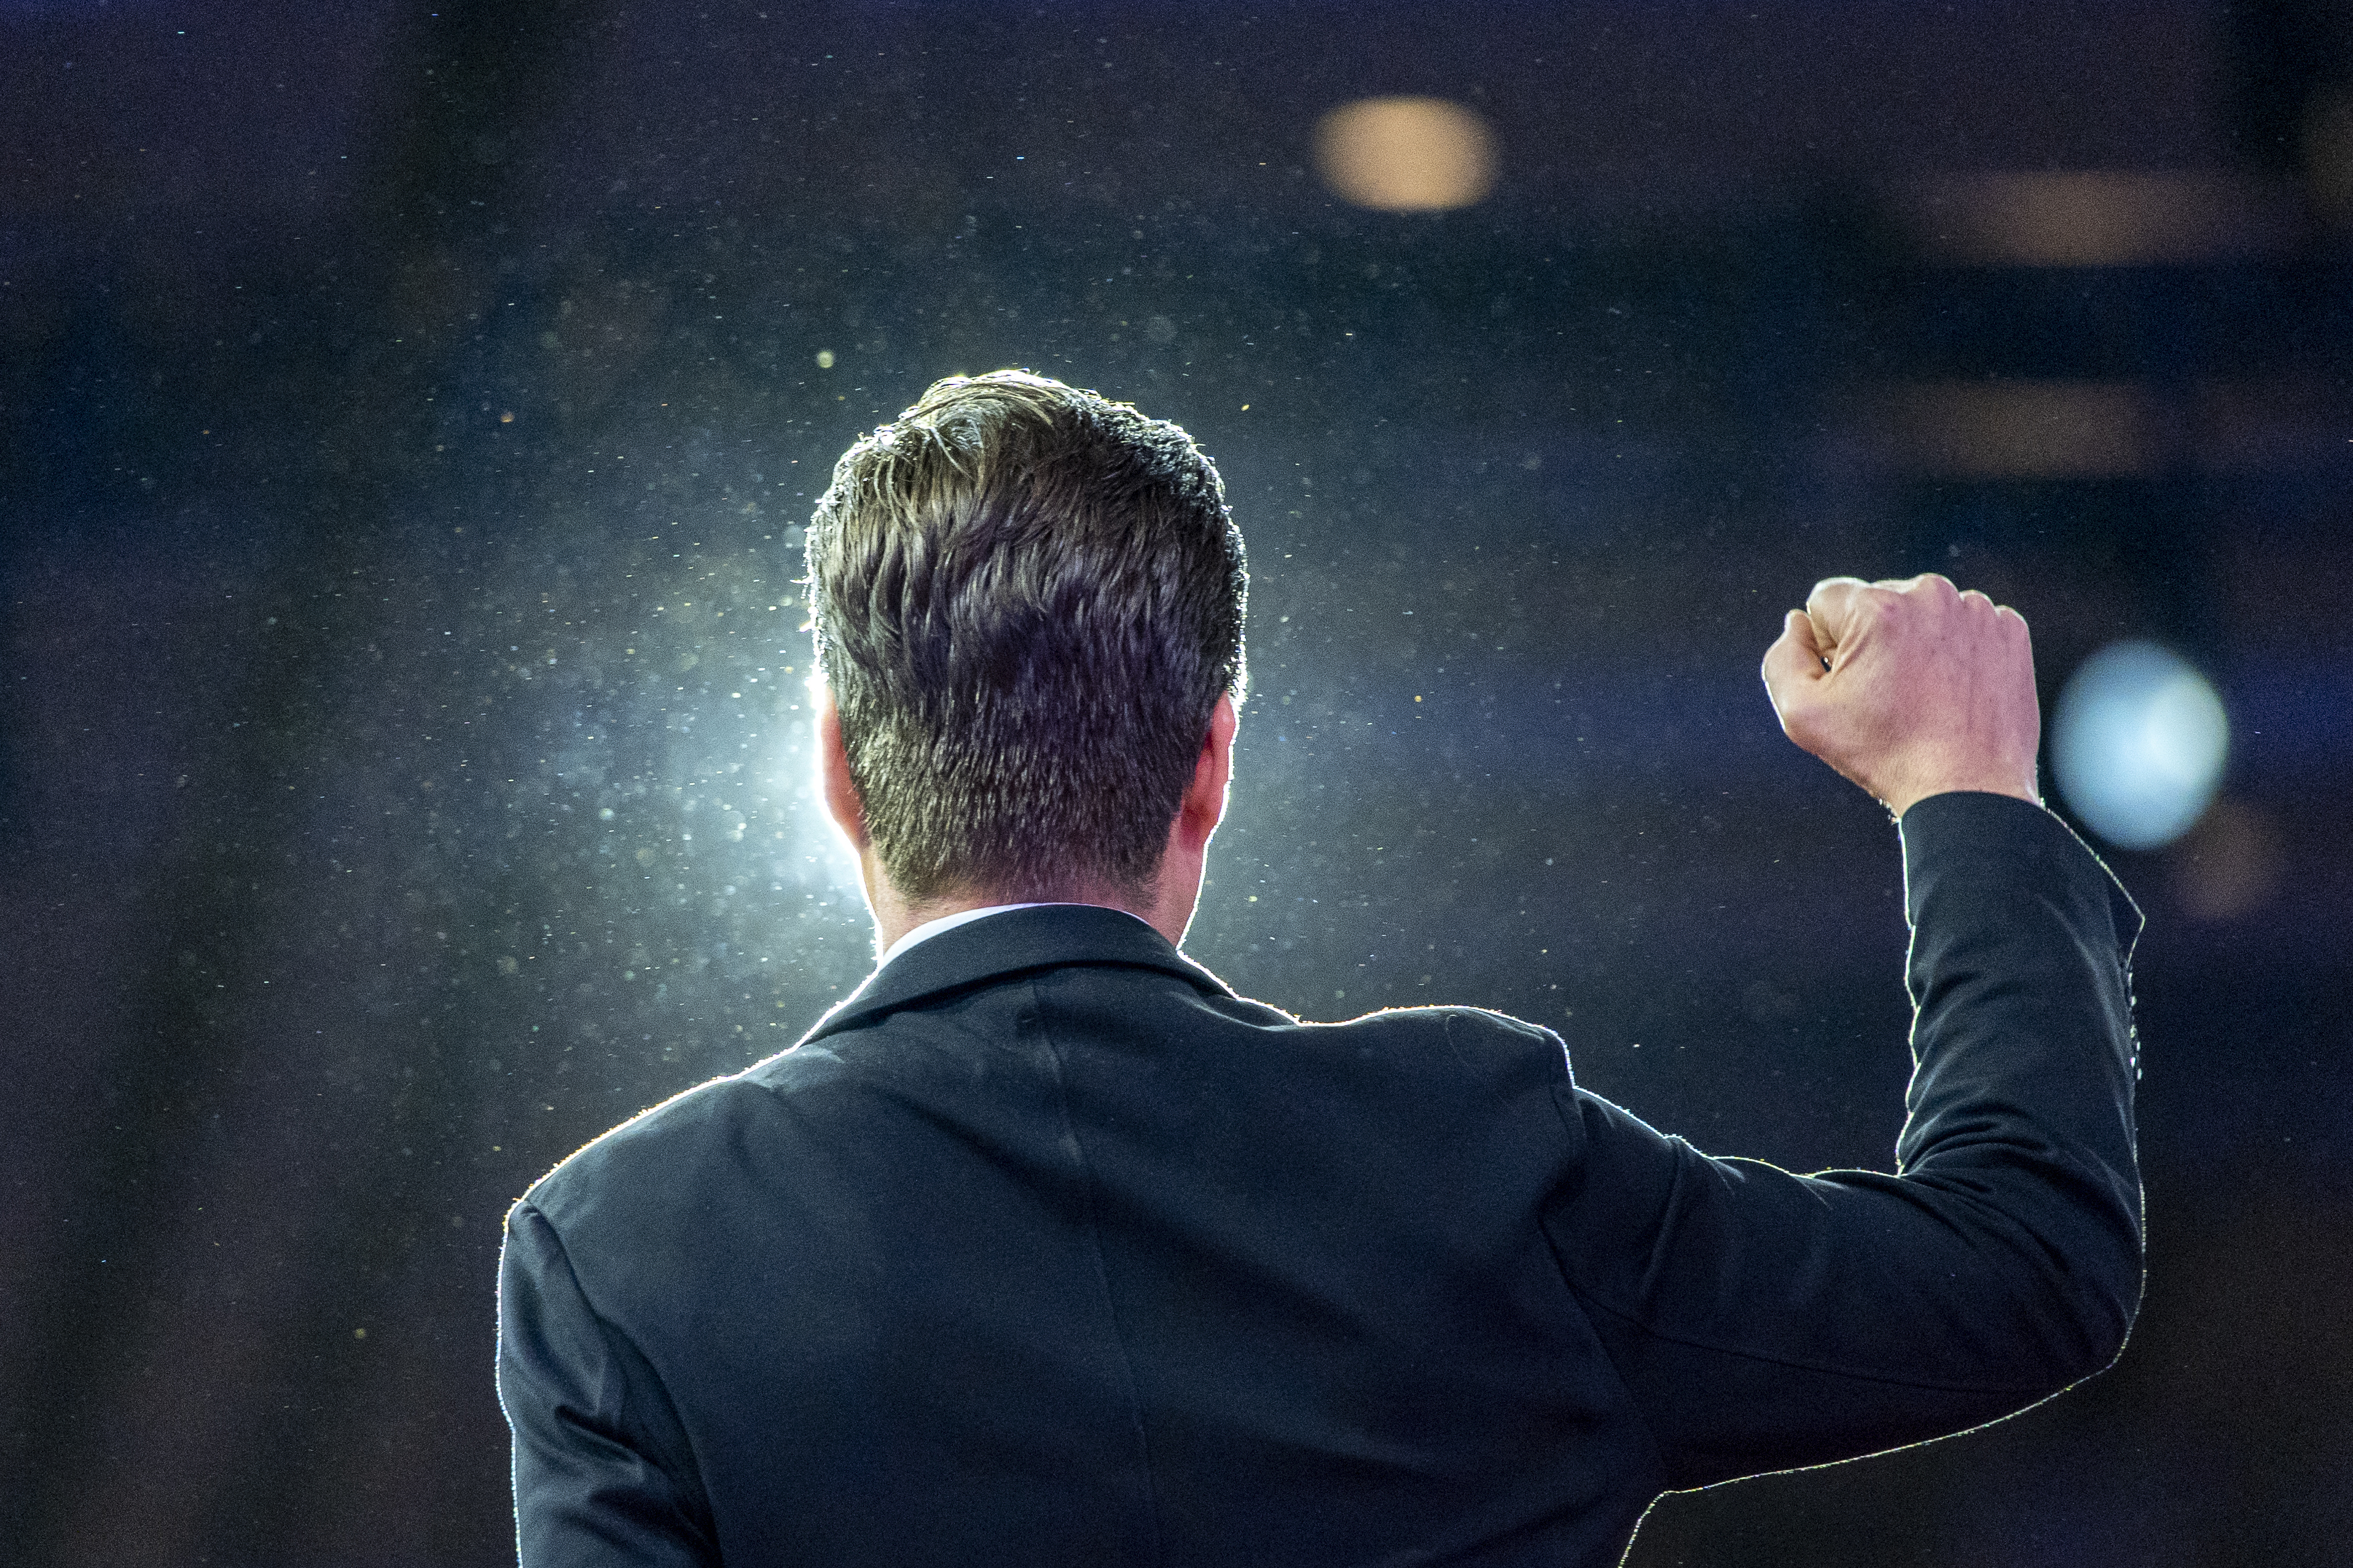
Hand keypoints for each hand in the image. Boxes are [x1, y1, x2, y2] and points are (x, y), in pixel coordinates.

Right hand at [1760, 574, 2040, 818]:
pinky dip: (1956, 651)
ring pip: (1923, 612)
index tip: (1849, 681)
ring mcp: (1978, 612)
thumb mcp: (1802, 715)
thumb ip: (1782, 658)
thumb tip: (1798, 624)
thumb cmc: (1883, 754)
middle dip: (1872, 639)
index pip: (1826, 601)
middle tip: (1887, 694)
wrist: (1968, 790)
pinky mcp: (2009, 632)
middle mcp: (1931, 595)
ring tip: (1923, 695)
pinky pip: (1965, 626)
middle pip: (1877, 601)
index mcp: (1878, 607)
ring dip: (1915, 642)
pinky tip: (1953, 691)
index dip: (1826, 644)